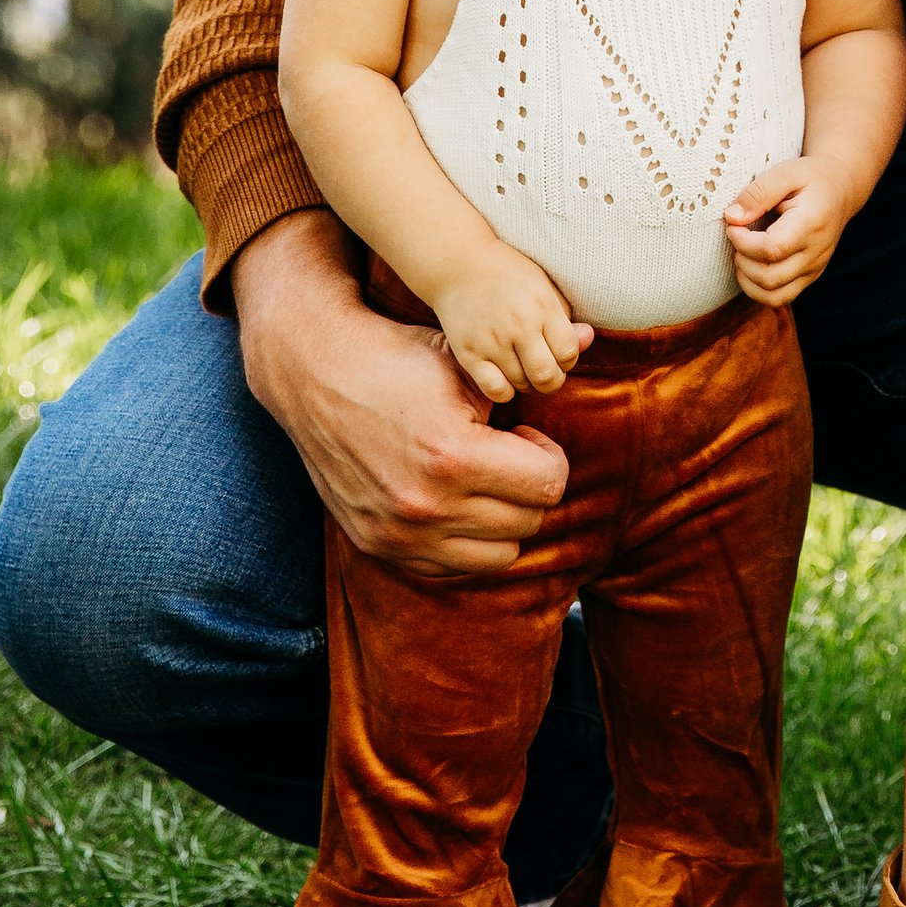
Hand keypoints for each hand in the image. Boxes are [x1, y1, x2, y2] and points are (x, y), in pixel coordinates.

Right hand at [230, 209, 569, 575]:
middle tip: (507, 456)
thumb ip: (524, 379)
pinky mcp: (377, 546)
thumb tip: (591, 339)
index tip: (526, 437)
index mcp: (454, 457)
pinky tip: (454, 502)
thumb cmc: (396, 358)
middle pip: (527, 522)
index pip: (547, 484)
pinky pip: (451, 567)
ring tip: (483, 481)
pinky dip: (464, 542)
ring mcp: (399, 534)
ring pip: (497, 556)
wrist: (314, 373)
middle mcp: (426, 507)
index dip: (548, 455)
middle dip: (528, 487)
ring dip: (502, 521)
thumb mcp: (464, 363)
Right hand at [429, 237, 594, 402]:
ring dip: (527, 382)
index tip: (558, 353)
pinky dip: (505, 390)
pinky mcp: (468, 353)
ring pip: (522, 385)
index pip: (568, 353)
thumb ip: (565, 316)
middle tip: (545, 370)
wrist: (458, 264)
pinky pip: (496, 390)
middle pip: (547, 377)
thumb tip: (588, 339)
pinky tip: (504, 374)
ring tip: (522, 365)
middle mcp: (518, 325)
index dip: (568, 359)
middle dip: (552, 380)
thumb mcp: (543, 285)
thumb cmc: (507, 273)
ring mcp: (491, 341)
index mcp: (542, 306)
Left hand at [724, 156, 861, 306]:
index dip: (743, 241)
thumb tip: (732, 218)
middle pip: (770, 277)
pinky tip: (750, 265)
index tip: (733, 223)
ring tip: (742, 252)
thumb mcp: (785, 173)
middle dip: (742, 260)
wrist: (840, 190)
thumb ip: (758, 193)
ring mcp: (814, 269)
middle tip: (736, 236)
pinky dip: (758, 288)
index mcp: (811, 224)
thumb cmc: (810, 178)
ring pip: (774, 295)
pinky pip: (780, 297)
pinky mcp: (809, 277)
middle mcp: (816, 253)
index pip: (772, 249)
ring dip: (747, 279)